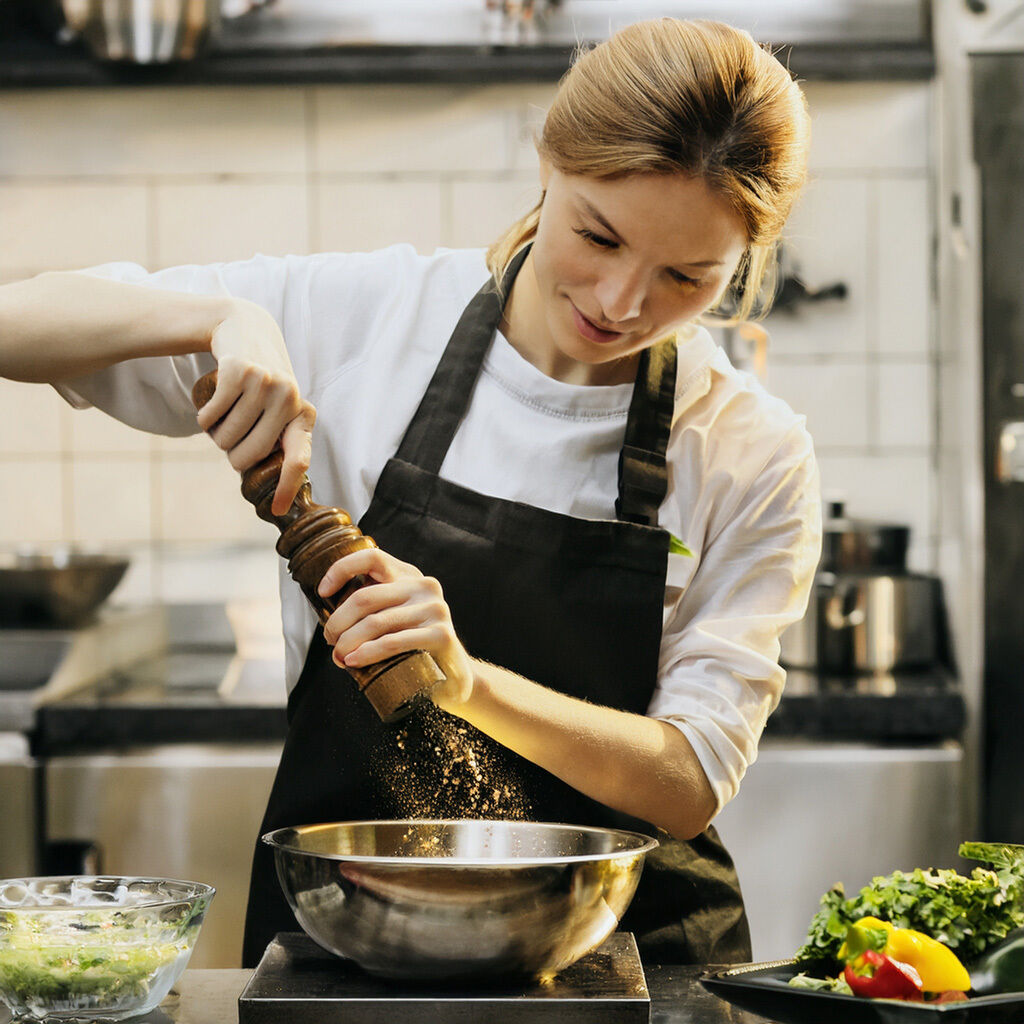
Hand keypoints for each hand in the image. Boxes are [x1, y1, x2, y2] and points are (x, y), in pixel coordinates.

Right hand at [197, 298, 315, 515]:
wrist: (245, 328)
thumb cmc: (262, 382)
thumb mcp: (280, 406)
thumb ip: (279, 438)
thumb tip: (273, 489)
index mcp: (304, 415)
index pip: (298, 460)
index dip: (286, 488)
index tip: (276, 511)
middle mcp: (290, 399)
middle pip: (251, 456)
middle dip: (233, 457)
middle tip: (230, 443)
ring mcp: (265, 383)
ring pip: (227, 437)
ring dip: (216, 435)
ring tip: (223, 418)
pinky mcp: (239, 370)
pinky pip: (210, 416)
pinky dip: (203, 418)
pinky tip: (209, 408)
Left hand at [318, 547, 473, 704]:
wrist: (454, 677)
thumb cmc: (413, 648)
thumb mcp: (392, 619)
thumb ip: (370, 610)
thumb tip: (327, 618)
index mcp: (409, 576)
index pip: (371, 558)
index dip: (342, 570)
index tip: (323, 591)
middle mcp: (424, 587)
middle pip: (365, 597)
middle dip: (338, 622)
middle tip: (330, 642)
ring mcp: (435, 609)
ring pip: (375, 622)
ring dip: (348, 642)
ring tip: (339, 657)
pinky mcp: (441, 634)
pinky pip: (392, 642)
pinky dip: (367, 653)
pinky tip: (354, 661)